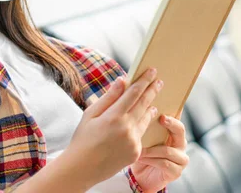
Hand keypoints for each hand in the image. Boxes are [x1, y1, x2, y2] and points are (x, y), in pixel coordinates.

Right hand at [65, 68, 163, 188]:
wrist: (81, 169)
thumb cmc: (83, 138)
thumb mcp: (90, 114)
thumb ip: (109, 97)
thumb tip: (122, 80)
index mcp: (113, 116)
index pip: (134, 93)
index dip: (144, 81)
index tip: (152, 71)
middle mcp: (126, 128)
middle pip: (144, 104)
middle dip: (152, 91)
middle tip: (159, 81)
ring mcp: (133, 141)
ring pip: (145, 119)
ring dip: (150, 108)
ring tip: (152, 101)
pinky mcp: (136, 152)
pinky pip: (142, 134)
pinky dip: (142, 124)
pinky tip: (143, 119)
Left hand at [130, 109, 188, 192]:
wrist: (140, 177)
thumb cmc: (142, 153)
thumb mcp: (142, 137)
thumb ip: (145, 124)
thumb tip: (141, 106)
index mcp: (173, 133)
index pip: (177, 117)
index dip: (175, 109)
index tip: (166, 103)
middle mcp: (180, 143)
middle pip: (180, 129)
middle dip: (170, 123)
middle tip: (161, 118)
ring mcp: (181, 158)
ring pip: (168, 150)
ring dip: (152, 149)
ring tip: (140, 148)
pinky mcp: (176, 171)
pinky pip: (164, 163)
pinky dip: (151, 160)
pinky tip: (141, 158)